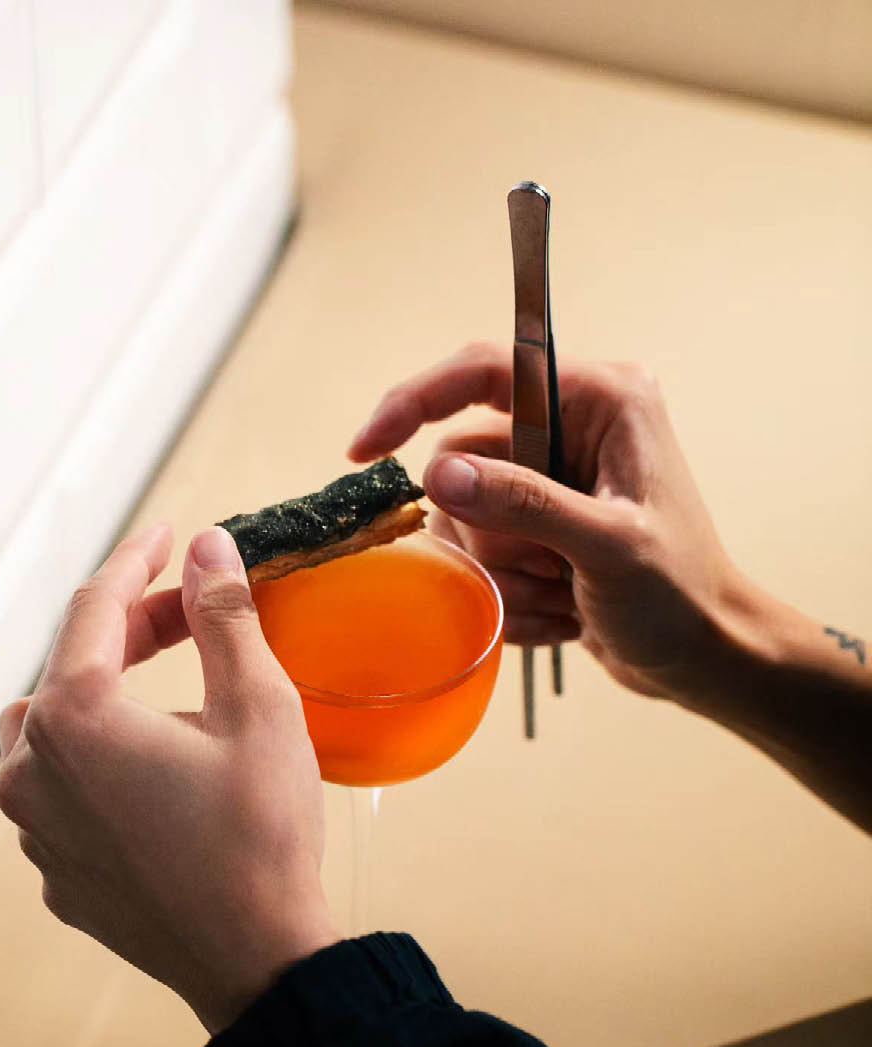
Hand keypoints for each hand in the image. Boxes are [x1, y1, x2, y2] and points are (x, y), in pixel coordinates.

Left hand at [0, 524, 338, 1035]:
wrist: (256, 961)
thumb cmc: (262, 837)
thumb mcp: (259, 709)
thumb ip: (224, 617)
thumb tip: (209, 550)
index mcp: (74, 719)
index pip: (94, 608)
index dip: (137, 562)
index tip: (169, 537)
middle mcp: (31, 770)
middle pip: (69, 667)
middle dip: (129, 631)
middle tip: (194, 616)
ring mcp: (34, 828)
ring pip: (51, 729)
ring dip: (102, 697)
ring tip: (168, 695)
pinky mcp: (54, 870)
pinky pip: (60, 791)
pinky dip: (99, 763)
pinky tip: (156, 773)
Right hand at [349, 344, 742, 703]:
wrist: (702, 657)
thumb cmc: (680, 596)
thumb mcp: (608, 546)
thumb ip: (525, 503)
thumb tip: (438, 473)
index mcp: (600, 400)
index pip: (484, 370)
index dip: (415, 400)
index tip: (365, 449)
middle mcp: (570, 428)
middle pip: (462, 459)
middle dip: (491, 531)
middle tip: (550, 569)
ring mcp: (548, 481)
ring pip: (461, 515)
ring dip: (501, 572)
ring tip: (561, 595)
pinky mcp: (535, 528)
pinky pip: (475, 555)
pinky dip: (507, 595)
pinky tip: (559, 612)